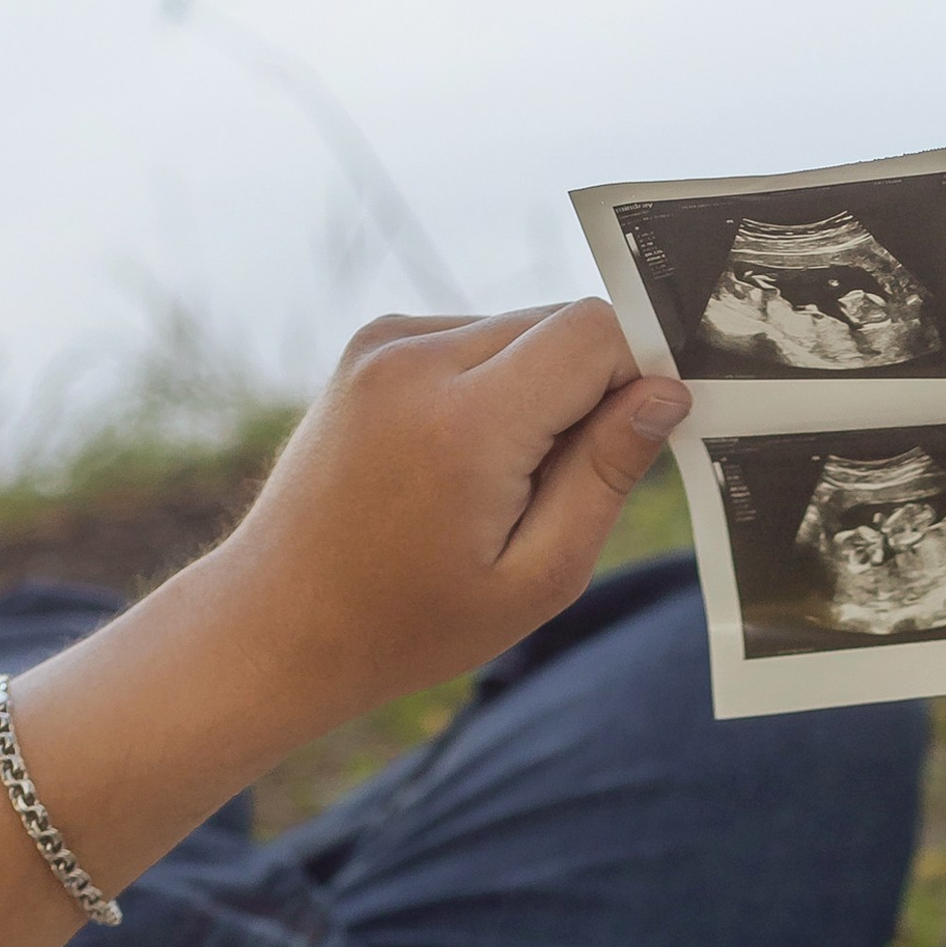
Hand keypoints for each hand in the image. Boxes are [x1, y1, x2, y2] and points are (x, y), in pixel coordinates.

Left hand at [216, 305, 690, 733]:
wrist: (280, 621)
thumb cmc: (410, 623)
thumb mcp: (535, 578)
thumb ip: (604, 477)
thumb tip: (666, 394)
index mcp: (466, 422)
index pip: (595, 332)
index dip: (635, 377)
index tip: (632, 445)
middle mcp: (419, 357)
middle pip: (559, 323)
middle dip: (585, 392)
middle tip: (552, 490)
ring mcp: (386, 341)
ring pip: (517, 328)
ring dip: (536, 391)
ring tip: (493, 485)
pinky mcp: (372, 342)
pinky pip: (469, 337)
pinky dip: (489, 387)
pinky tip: (457, 462)